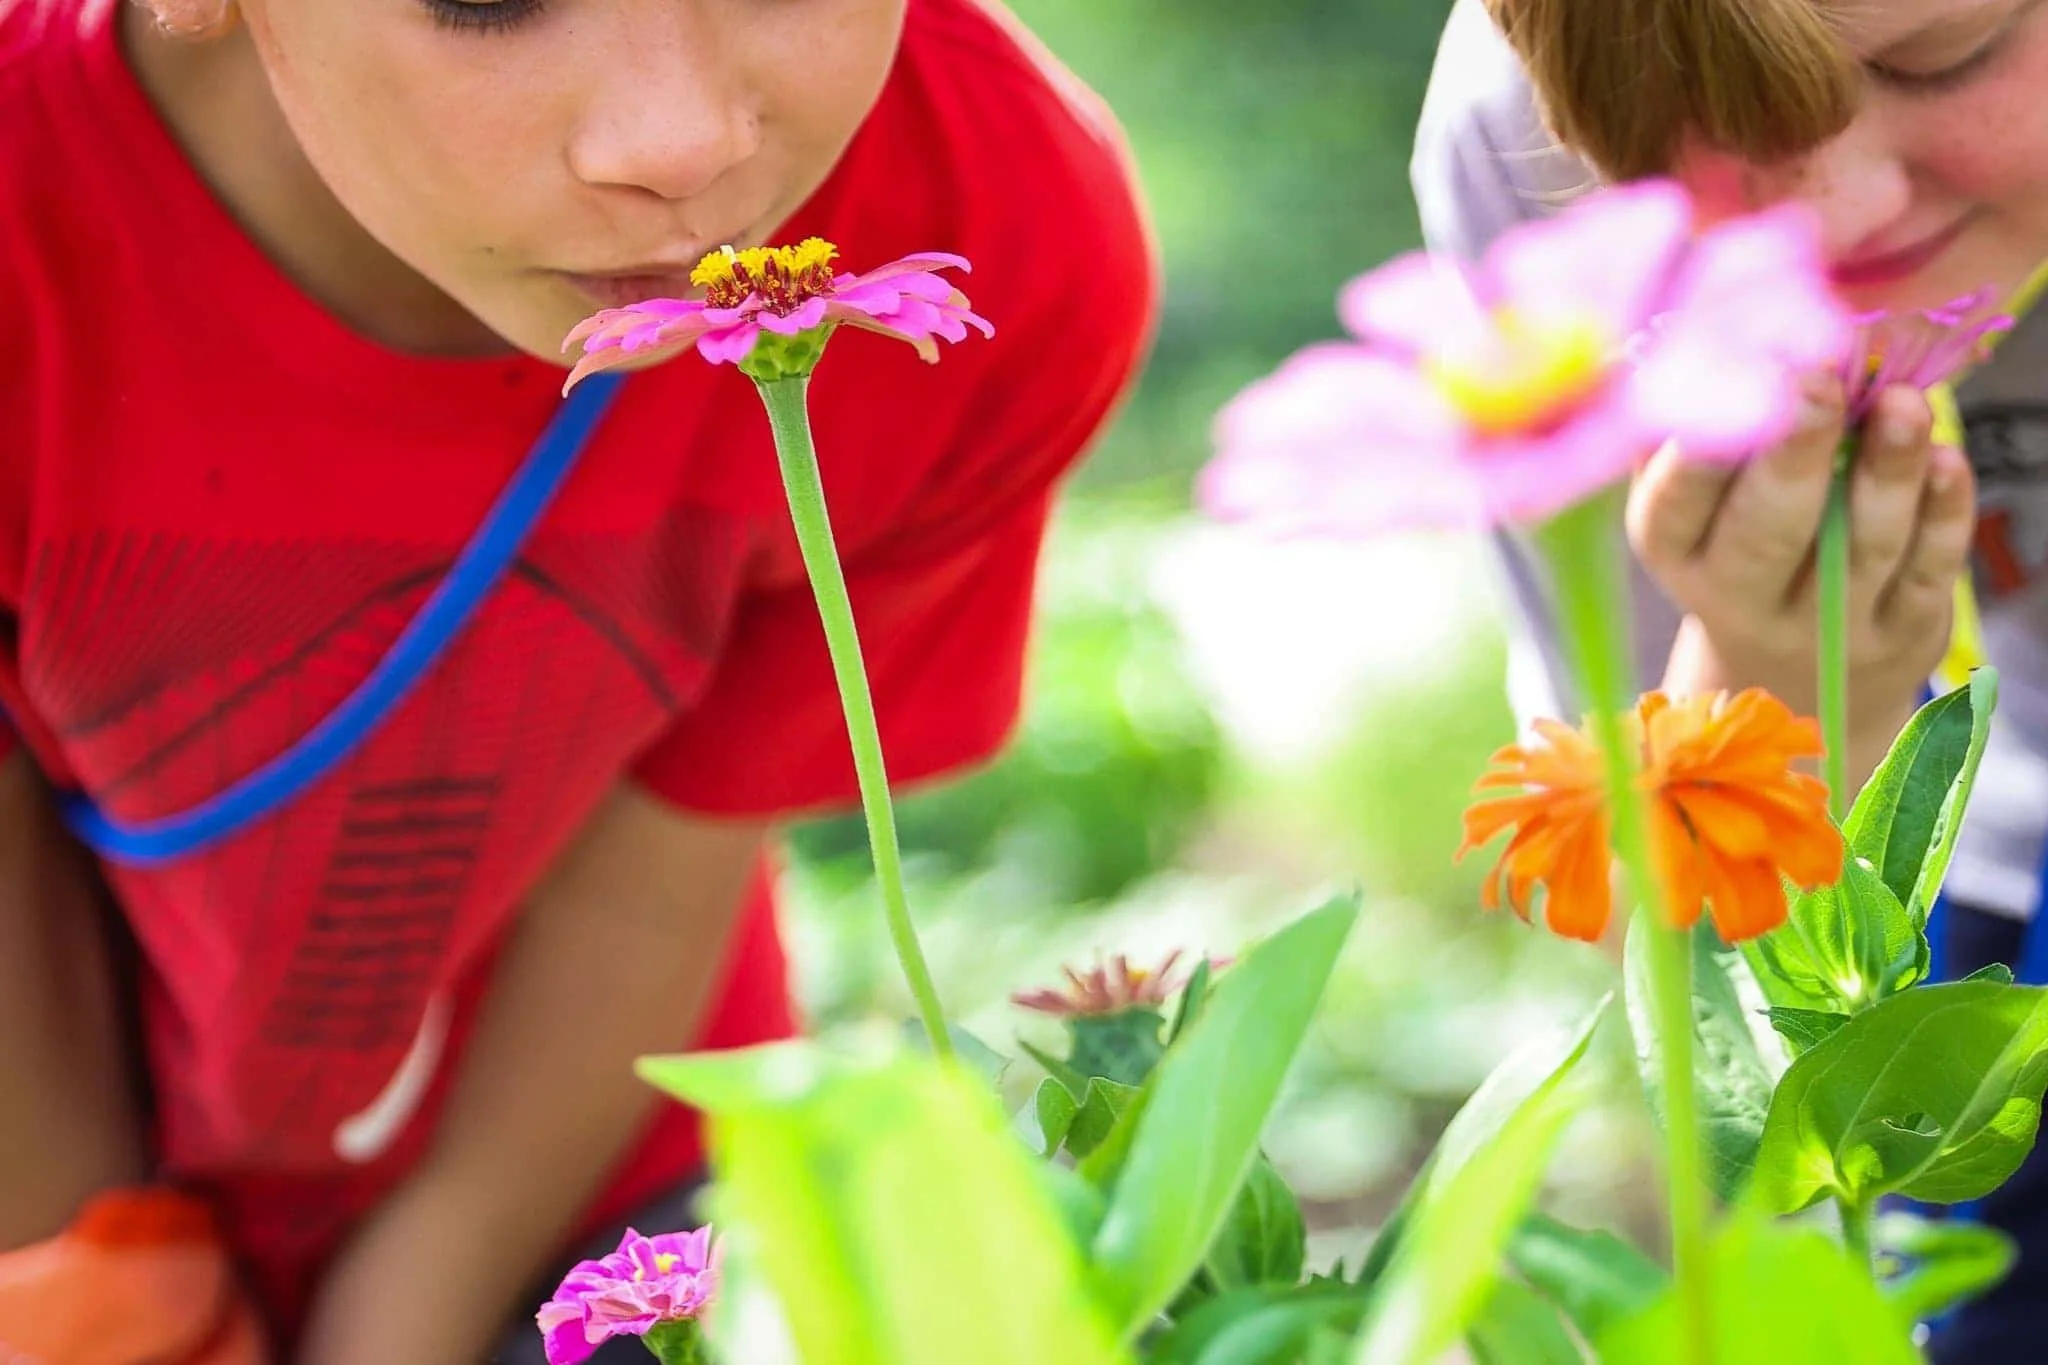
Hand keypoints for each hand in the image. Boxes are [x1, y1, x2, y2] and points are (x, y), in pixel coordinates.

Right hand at [1624, 379, 1975, 773]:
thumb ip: (1677, 420)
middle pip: (1765, 531)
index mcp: (1675, 545)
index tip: (1730, 379)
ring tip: (1903, 401)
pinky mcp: (1899, 628)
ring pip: (1859, 546)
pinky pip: (1927, 569)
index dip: (1700, 449)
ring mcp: (1824, 621)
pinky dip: (1940, 513)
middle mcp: (1739, 593)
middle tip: (1818, 381)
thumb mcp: (1683, 491)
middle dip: (1793, 454)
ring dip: (1884, 472)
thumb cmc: (1729, 537)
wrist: (1789, 659)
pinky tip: (1947, 460)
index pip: (1677, 501)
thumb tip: (1681, 326)